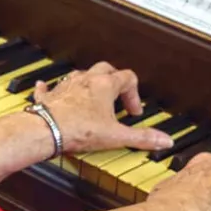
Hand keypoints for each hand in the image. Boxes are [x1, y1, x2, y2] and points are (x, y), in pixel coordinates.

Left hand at [33, 62, 169, 154]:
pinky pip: (50, 86)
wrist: (46, 130)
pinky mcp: (50, 95)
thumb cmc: (78, 129)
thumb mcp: (116, 136)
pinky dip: (52, 87)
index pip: (128, 78)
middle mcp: (86, 80)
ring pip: (81, 75)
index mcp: (105, 85)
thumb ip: (142, 138)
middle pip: (106, 69)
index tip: (133, 112)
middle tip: (117, 98)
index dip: (134, 95)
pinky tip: (47, 87)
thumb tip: (164, 140)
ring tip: (93, 97)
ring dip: (89, 83)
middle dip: (114, 81)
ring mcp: (66, 85)